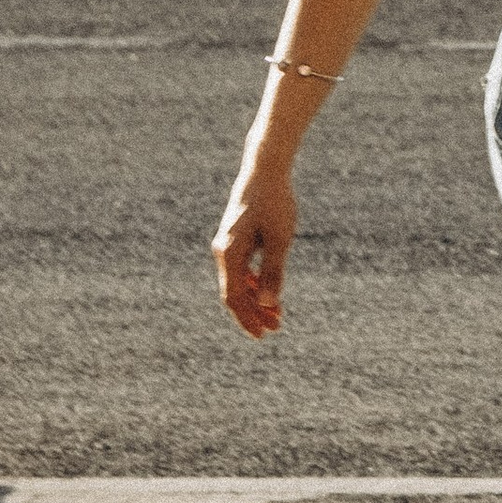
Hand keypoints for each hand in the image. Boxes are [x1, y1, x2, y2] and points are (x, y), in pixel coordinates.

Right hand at [213, 152, 296, 339]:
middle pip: (234, 292)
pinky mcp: (235, 237)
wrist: (265, 168)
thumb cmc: (275, 201)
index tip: (263, 334)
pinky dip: (253, 282)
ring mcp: (227, 244)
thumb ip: (272, 271)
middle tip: (274, 328)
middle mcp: (223, 251)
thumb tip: (267, 304)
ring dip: (255, 298)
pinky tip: (268, 289)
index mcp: (229, 253)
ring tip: (276, 314)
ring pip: (237, 281)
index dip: (247, 318)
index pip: (233, 297)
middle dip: (253, 312)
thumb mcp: (279, 238)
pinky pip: (240, 268)